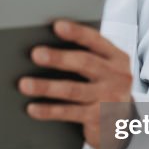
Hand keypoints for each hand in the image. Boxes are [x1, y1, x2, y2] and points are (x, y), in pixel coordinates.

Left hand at [17, 20, 133, 148]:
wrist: (124, 122)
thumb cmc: (106, 87)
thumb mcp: (105, 69)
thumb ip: (86, 56)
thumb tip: (46, 46)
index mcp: (116, 58)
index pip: (95, 40)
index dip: (76, 33)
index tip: (57, 26)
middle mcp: (116, 76)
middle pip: (85, 63)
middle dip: (59, 58)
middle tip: (36, 54)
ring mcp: (108, 98)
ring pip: (73, 90)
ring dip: (47, 87)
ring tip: (25, 84)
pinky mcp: (99, 118)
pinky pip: (69, 113)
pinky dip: (49, 110)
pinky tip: (33, 108)